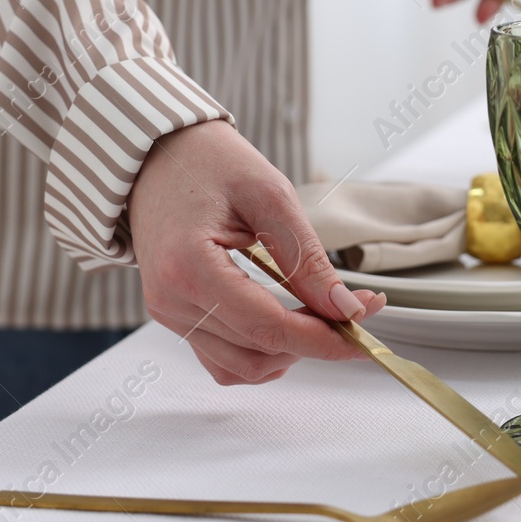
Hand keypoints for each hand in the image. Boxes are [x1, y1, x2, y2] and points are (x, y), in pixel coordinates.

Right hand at [129, 120, 384, 385]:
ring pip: (241, 367)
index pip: (268, 328)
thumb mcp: (270, 196)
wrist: (157, 154)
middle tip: (352, 307)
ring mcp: (167, 312)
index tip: (364, 330)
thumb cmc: (208, 161)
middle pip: (259, 352)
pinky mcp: (173, 315)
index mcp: (189, 267)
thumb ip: (307, 260)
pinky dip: (260, 352)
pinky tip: (285, 323)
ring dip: (289, 351)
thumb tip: (345, 308)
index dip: (323, 339)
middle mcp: (170, 300)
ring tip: (318, 313)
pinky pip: (222, 358)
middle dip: (315, 340)